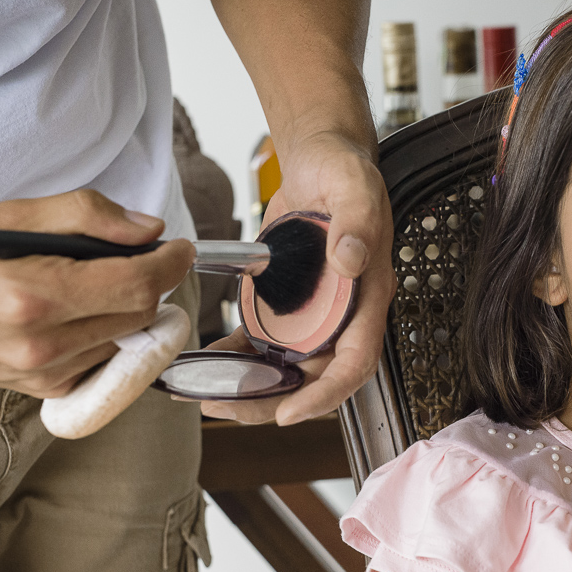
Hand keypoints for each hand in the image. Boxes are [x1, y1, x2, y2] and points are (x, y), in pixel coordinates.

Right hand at [0, 190, 194, 396]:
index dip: (170, 263)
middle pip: (139, 316)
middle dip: (151, 283)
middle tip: (137, 256)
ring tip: (96, 281)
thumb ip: (86, 216)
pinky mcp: (40, 392)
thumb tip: (147, 230)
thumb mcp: (10, 214)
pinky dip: (106, 335)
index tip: (178, 247)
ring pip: (125, 341)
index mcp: (35, 295)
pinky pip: (100, 362)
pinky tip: (78, 313)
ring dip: (128, 310)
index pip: (138, 286)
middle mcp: (42, 345)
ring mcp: (41, 376)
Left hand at [199, 128, 395, 424]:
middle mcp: (343, 315)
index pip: (355, 362)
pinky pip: (262, 342)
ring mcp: (314, 315)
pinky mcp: (286, 305)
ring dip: (249, 388)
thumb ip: (357, 224)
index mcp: (367, 296)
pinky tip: (204, 365)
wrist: (321, 159)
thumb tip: (350, 262)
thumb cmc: (345, 172)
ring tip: (206, 398)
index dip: (325, 394)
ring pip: (285, 368)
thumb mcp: (355, 189)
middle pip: (314, 377)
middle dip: (272, 401)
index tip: (290, 413)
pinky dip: (235, 358)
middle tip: (227, 409)